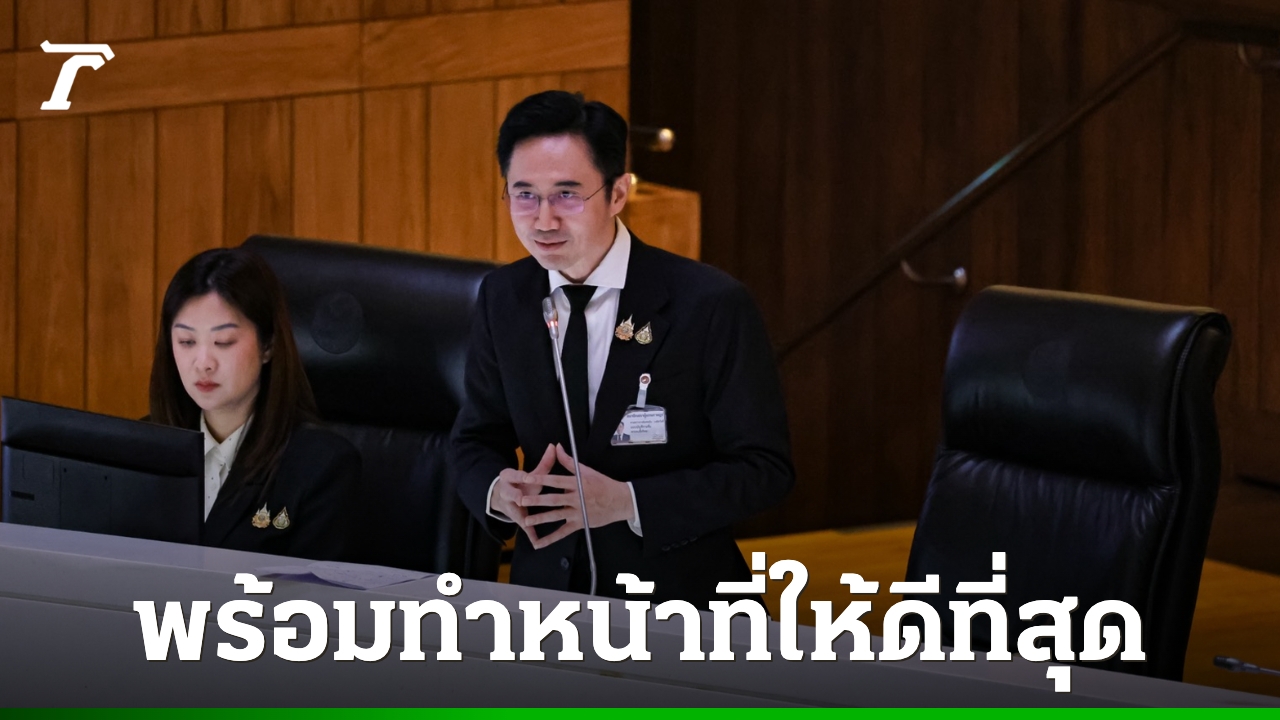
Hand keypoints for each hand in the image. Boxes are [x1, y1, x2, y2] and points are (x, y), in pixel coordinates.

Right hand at [490, 444, 556, 545]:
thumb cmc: (522, 483)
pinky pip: (524, 528)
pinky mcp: (517, 519)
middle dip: (515, 496)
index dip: (520, 476)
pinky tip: (537, 543)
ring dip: (520, 517)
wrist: (502, 497)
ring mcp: (510, 507)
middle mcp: (507, 492)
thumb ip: (544, 462)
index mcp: (509, 477)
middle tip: (521, 499)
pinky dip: (530, 535)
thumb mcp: (531, 473)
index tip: (527, 477)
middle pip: (510, 493)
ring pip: (514, 512)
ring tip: (526, 521)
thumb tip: (555, 446)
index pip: (514, 475)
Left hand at [518, 444, 635, 548]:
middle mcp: (577, 498)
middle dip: (537, 500)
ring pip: (557, 516)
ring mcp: (578, 512)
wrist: (620, 501)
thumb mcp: (586, 470)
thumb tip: (557, 447)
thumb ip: (568, 461)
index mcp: (578, 483)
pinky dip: (551, 538)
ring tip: (526, 520)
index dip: (542, 479)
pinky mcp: (580, 523)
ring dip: (541, 518)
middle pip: (554, 499)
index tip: (527, 478)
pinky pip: (563, 532)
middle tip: (522, 500)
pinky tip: (539, 543)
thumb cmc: (603, 484)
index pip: (557, 480)